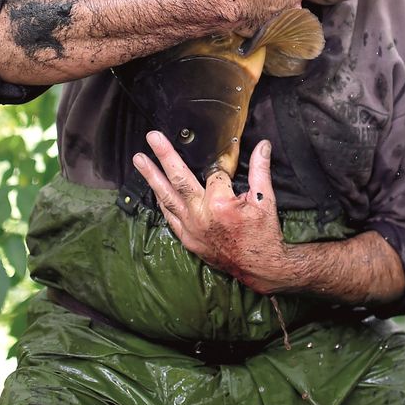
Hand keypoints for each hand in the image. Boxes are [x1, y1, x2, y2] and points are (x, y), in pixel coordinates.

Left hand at [132, 131, 294, 293]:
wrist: (260, 268)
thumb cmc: (264, 234)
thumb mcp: (265, 200)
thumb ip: (260, 170)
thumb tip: (263, 145)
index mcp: (219, 205)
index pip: (215, 174)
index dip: (223, 163)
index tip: (228, 156)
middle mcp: (200, 216)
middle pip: (179, 179)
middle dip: (164, 156)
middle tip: (152, 137)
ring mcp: (191, 229)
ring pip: (167, 198)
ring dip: (152, 177)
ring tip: (139, 160)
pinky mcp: (188, 240)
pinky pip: (169, 217)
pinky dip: (162, 202)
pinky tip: (154, 189)